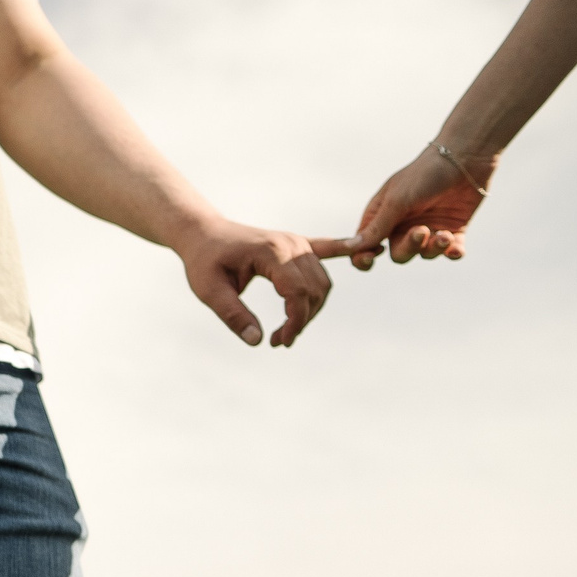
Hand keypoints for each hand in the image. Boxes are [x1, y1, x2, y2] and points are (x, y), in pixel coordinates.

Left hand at [175, 217, 334, 347]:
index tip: (279, 343)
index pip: (298, 293)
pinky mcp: (298, 244)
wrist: (204, 233)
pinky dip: (347, 252)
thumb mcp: (209, 291)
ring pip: (322, 282)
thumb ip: (233, 315)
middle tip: (277, 341)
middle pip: (315, 290)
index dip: (295, 322)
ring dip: (312, 308)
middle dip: (302, 320)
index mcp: (271, 253)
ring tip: (286, 329)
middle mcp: (291, 244)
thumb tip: (257, 341)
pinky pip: (329, 249)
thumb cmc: (204, 261)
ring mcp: (297, 242)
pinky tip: (372, 250)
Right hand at [318, 146, 492, 270]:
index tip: (370, 258)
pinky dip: (453, 253)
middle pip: (399, 254)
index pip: (365, 246)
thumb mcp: (397, 201)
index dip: (363, 257)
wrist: (465, 157)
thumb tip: (350, 248)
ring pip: (425, 254)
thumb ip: (376, 227)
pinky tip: (456, 250)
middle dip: (409, 247)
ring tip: (445, 236)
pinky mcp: (453, 229)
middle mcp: (404, 226)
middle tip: (422, 232)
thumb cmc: (425, 174)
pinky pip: (450, 251)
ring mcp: (429, 229)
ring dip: (434, 248)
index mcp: (383, 217)